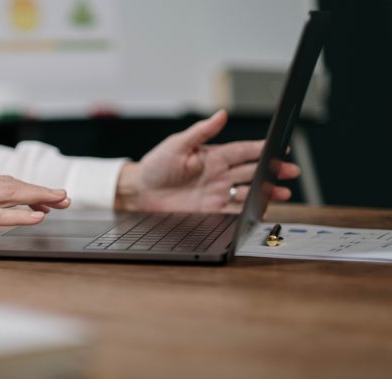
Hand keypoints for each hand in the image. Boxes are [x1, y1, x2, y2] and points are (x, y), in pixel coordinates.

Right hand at [0, 174, 69, 247]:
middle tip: (65, 198)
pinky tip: (38, 217)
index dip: (31, 189)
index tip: (49, 197)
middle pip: (15, 185)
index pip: (7, 183)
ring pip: (12, 194)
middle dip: (43, 191)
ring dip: (39, 197)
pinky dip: (20, 215)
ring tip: (60, 202)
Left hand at [115, 110, 300, 211]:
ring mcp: (215, 192)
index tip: (281, 147)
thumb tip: (221, 114)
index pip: (243, 151)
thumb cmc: (155, 165)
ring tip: (283, 192)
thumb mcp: (177, 144)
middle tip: (291, 171)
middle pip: (252, 170)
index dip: (262, 149)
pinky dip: (248, 211)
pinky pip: (233, 211)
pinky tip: (261, 210)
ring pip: (247, 191)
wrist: (139, 191)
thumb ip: (200, 131)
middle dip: (273, 170)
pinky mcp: (209, 209)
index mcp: (213, 156)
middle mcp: (218, 174)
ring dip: (265, 191)